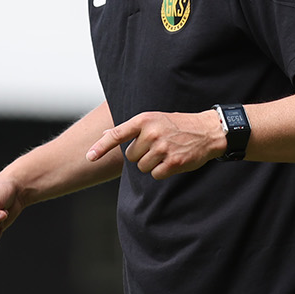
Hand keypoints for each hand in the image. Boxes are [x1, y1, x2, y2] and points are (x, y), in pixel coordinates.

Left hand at [86, 110, 225, 179]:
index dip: (101, 146)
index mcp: (144, 120)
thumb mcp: (153, 119)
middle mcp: (151, 133)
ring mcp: (162, 148)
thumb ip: (130, 128)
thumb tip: (104, 132)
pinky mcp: (172, 162)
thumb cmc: (176, 124)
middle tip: (156, 146)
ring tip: (166, 152)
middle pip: (131, 156)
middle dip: (140, 155)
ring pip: (142, 167)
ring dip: (152, 164)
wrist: (206, 130)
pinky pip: (155, 174)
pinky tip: (172, 160)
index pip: (117, 134)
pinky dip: (162, 171)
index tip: (89, 157)